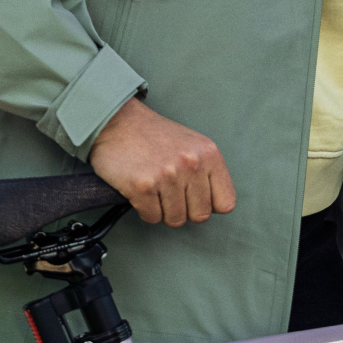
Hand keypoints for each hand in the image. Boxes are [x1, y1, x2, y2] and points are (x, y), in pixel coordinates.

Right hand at [89, 98, 235, 226]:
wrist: (117, 122)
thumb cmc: (154, 137)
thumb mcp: (192, 146)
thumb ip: (207, 172)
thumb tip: (216, 206)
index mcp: (209, 154)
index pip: (225, 203)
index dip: (208, 205)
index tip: (194, 198)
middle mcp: (191, 164)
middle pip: (200, 216)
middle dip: (185, 211)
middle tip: (170, 194)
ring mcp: (167, 176)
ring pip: (175, 220)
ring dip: (163, 211)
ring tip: (155, 190)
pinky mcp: (142, 187)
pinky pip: (152, 218)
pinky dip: (145, 210)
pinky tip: (141, 192)